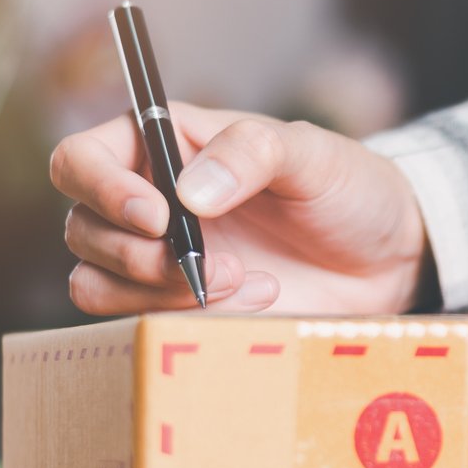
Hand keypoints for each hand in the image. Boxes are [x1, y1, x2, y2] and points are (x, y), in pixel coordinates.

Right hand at [50, 103, 427, 314]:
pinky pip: (141, 322)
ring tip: (243, 279)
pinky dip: (187, 318)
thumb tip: (187, 191)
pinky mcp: (178, 308)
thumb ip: (251, 153)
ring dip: (160, 294)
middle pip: (82, 230)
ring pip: (96, 284)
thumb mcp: (312, 154)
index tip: (159, 218)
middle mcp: (147, 200)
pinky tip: (255, 299)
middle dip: (141, 256)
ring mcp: (158, 259)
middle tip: (218, 263)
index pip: (81, 159)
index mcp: (164, 145)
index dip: (101, 189)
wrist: (386, 258)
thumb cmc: (347, 188)